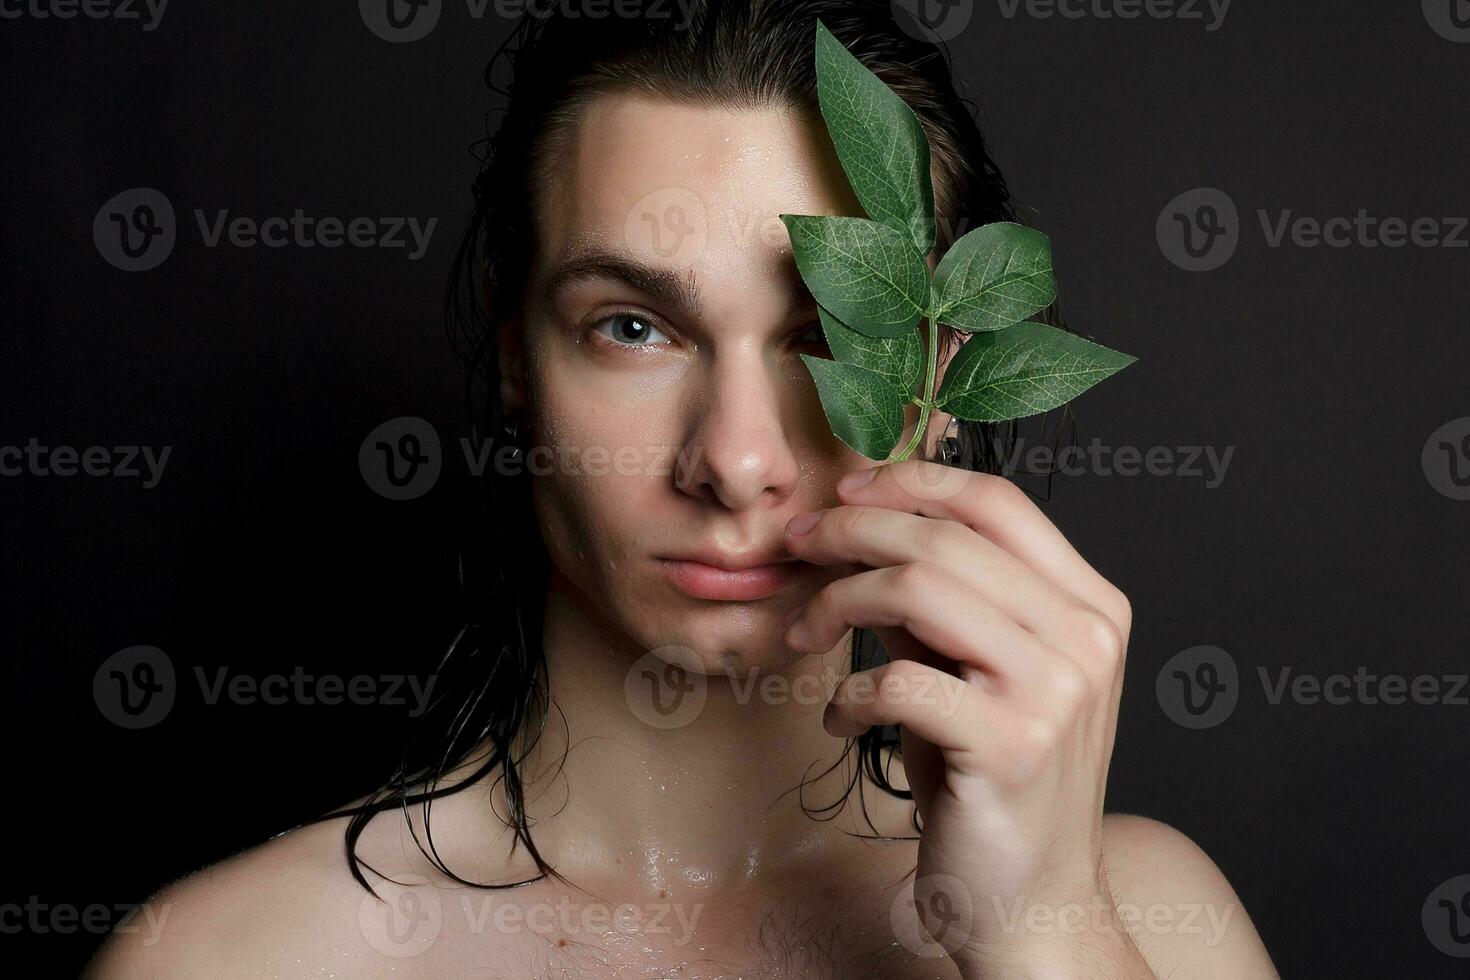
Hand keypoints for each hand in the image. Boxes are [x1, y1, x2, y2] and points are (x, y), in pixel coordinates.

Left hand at [782, 459, 1151, 978]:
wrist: (1033, 902)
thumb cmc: (994, 781)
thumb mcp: (972, 672)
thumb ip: (935, 601)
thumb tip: (857, 532)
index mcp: (1091, 603)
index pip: (998, 500)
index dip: (911, 482)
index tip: (843, 495)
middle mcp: (1088, 636)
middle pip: (946, 537)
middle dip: (850, 532)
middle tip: (796, 548)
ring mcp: (1058, 690)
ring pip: (919, 590)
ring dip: (837, 601)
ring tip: (805, 634)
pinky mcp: (1012, 746)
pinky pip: (899, 679)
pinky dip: (849, 691)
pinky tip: (843, 717)